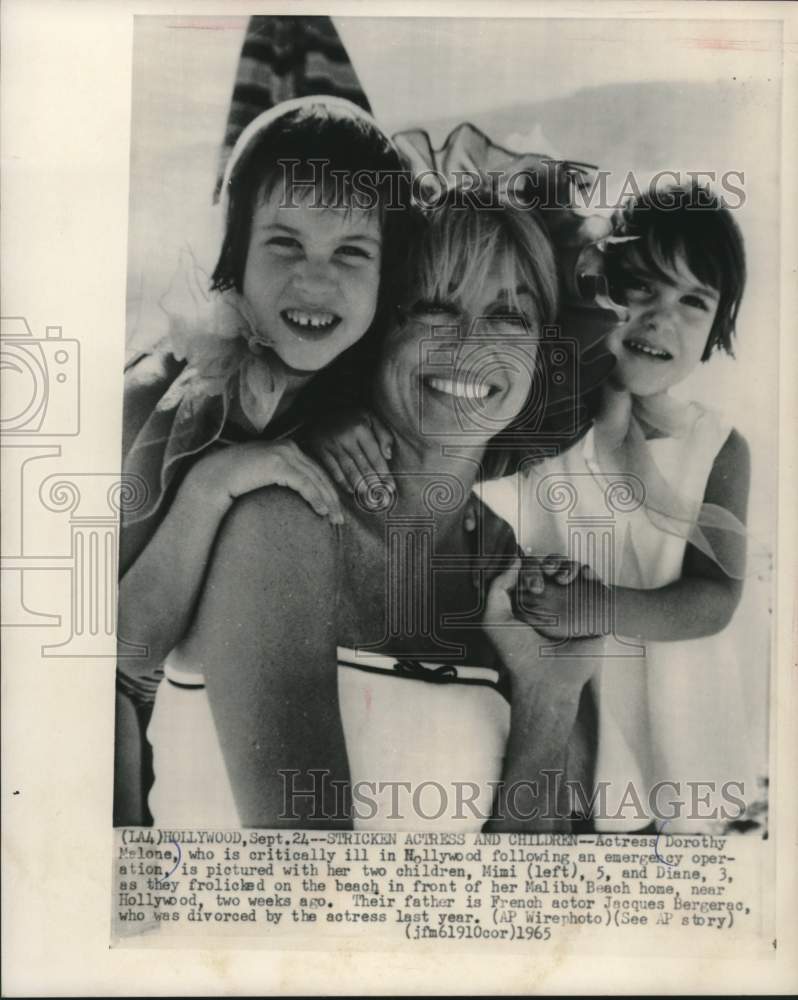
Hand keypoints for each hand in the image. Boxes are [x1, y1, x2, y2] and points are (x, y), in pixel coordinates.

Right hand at [188, 440, 343, 524]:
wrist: (215, 476)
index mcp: (287, 447)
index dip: (327, 488)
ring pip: (315, 479)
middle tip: (340, 517)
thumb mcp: (265, 473)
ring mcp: (284, 453)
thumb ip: (283, 476)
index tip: (335, 507)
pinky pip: (304, 484)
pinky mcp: (278, 464)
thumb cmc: (237, 478)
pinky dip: (315, 498)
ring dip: (327, 500)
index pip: (315, 469)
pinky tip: (321, 511)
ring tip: (334, 518)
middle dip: (332, 496)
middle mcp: (289, 447)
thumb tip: (300, 492)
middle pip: (319, 473)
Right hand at [309, 408, 394, 508]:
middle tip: (380, 496)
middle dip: (373, 483)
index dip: (383, 473)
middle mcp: (346, 437)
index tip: (390, 486)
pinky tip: (351, 490)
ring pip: (349, 470)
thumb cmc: (351, 416)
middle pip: (363, 466)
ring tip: (368, 497)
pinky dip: (343, 482)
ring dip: (360, 486)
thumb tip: (388, 456)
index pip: (375, 456)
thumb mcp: (370, 418)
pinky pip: (334, 470)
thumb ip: (383, 434)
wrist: (321, 408)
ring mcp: (332, 445)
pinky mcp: (321, 450)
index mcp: (361, 428)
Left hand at [482, 559, 599, 687]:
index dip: (532, 566)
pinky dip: (590, 573)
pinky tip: (584, 578)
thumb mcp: (494, 619)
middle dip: (551, 563)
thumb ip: (497, 587)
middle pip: (553, 565)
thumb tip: (515, 561)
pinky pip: (594, 584)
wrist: (548, 676)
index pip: (531, 569)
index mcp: (527, 600)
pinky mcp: (590, 612)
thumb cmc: (517, 652)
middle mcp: (549, 601)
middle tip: (549, 579)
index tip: (533, 583)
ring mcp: (570, 605)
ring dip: (569, 566)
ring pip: (573, 570)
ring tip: (565, 579)